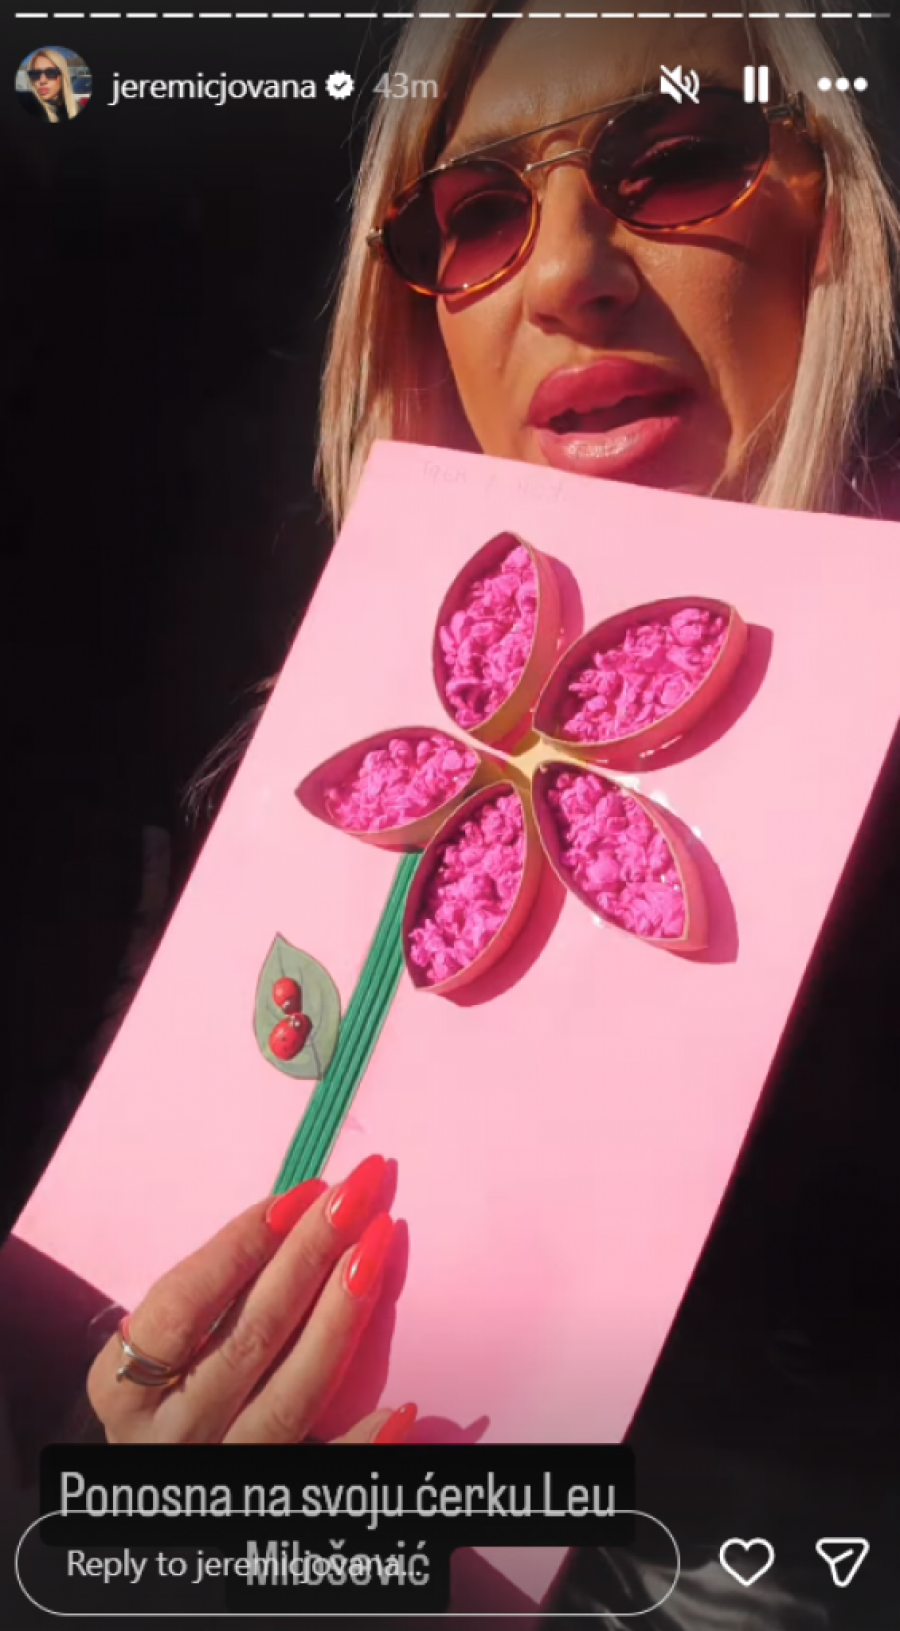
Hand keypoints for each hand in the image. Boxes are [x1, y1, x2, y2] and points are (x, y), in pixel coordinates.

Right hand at [87, 1154, 415, 1445]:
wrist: (164, 1477)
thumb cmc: (168, 1387)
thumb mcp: (160, 1341)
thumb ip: (221, 1281)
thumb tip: (303, 1206)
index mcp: (123, 1390)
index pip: (184, 1306)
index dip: (241, 1244)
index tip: (298, 1193)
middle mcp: (172, 1434)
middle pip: (249, 1338)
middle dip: (309, 1254)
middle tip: (357, 1192)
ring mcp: (225, 1469)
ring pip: (291, 1396)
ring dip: (342, 1316)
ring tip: (382, 1244)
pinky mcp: (273, 1502)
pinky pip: (325, 1475)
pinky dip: (363, 1442)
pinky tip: (405, 1403)